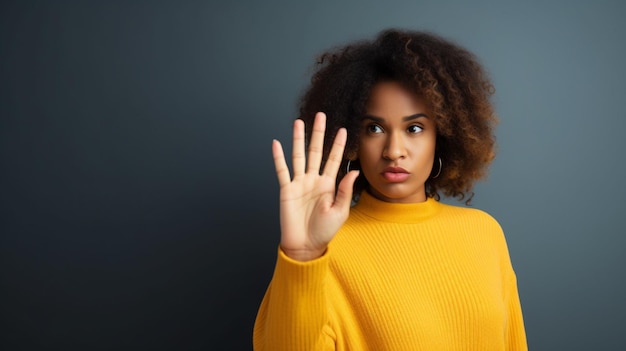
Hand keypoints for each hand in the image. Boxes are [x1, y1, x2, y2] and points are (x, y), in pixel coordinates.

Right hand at [272, 112, 359, 260]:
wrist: (306, 245)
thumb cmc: (324, 231)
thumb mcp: (340, 212)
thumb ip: (345, 191)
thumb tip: (354, 171)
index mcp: (329, 185)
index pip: (334, 159)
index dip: (338, 145)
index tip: (344, 129)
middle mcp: (313, 180)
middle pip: (315, 151)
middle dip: (318, 133)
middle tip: (320, 116)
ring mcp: (299, 183)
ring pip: (298, 156)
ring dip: (298, 139)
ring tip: (298, 122)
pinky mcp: (286, 190)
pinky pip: (282, 171)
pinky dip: (278, 157)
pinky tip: (277, 143)